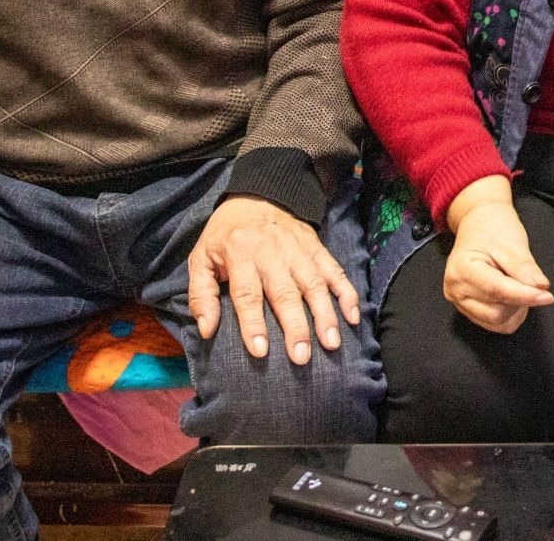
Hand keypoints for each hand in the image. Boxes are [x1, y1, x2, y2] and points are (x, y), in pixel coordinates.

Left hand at [187, 197, 360, 365]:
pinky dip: (346, 293)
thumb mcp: (201, 258)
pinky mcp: (317, 247)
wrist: (257, 195)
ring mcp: (298, 250)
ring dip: (325, 314)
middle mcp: (272, 252)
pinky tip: (353, 317)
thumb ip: (201, 294)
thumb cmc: (225, 235)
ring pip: (314, 284)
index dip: (253, 323)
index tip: (260, 351)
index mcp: (240, 254)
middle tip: (301, 357)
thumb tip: (206, 329)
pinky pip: (335, 271)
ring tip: (331, 343)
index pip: (248, 293)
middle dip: (295, 327)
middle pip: (286, 293)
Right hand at [442, 176, 553, 333]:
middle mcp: (455, 290)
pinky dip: (508, 314)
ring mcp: (459, 301)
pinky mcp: (467, 308)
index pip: (498, 291)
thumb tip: (540, 289)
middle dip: (519, 301)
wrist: (479, 222)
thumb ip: (526, 270)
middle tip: (527, 280)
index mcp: (463, 269)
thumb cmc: (492, 229)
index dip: (525, 296)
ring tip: (516, 284)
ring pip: (496, 322)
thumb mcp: (513, 244)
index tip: (547, 296)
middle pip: (496, 313)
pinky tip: (510, 296)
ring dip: (514, 309)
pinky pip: (493, 324)